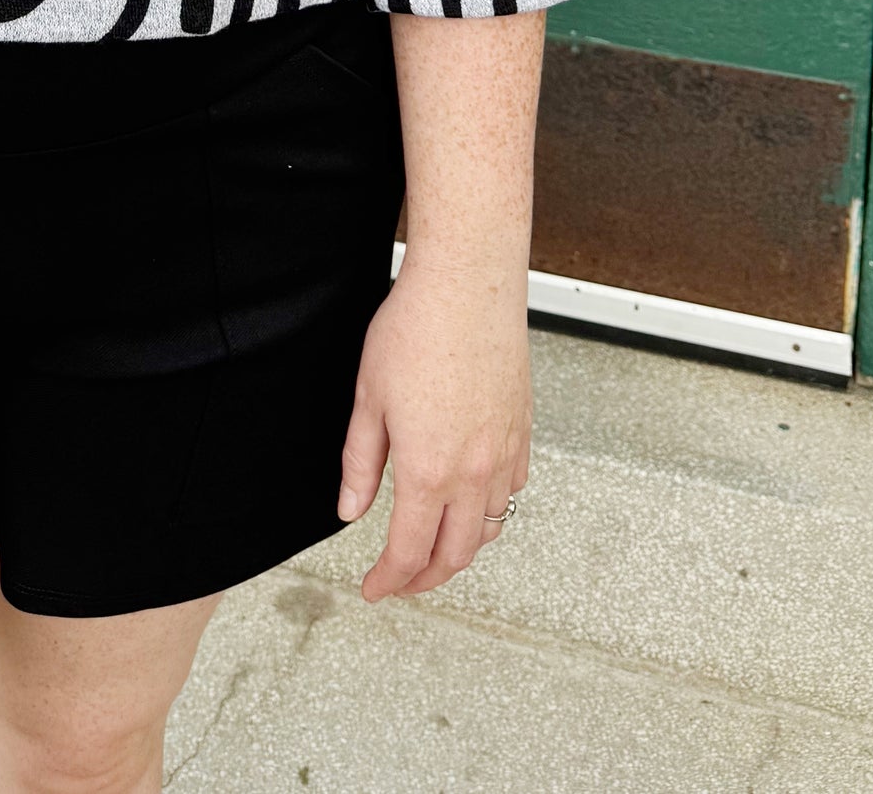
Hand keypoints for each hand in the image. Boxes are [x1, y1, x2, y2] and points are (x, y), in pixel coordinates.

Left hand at [337, 248, 531, 597]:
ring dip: (462, 549)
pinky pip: (513, 490)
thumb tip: (350, 509)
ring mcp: (503, 453)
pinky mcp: (522, 430)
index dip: (388, 580)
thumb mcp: (367, 398)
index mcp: (428, 471)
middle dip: (425, 579)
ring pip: (490, 528)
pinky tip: (475, 500)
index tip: (373, 587)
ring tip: (436, 547)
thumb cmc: (417, 329)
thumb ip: (360, 463)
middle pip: (455, 555)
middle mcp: (472, 472)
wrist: (467, 284)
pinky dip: (493, 510)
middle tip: (400, 580)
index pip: (409, 553)